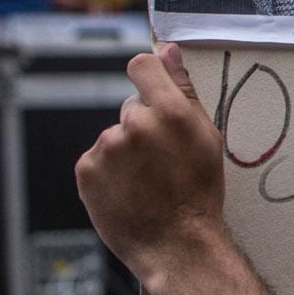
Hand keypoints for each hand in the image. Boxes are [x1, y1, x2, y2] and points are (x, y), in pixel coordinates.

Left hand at [76, 43, 226, 281]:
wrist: (177, 244)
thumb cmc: (199, 194)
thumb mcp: (206, 139)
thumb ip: (183, 90)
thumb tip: (168, 51)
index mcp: (171, 112)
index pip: (143, 66)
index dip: (148, 76)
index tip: (153, 93)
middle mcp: (135, 125)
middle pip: (132, 109)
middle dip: (144, 128)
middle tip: (162, 163)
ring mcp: (107, 147)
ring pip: (115, 138)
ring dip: (126, 154)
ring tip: (147, 183)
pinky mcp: (87, 169)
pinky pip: (98, 160)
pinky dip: (109, 173)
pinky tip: (129, 191)